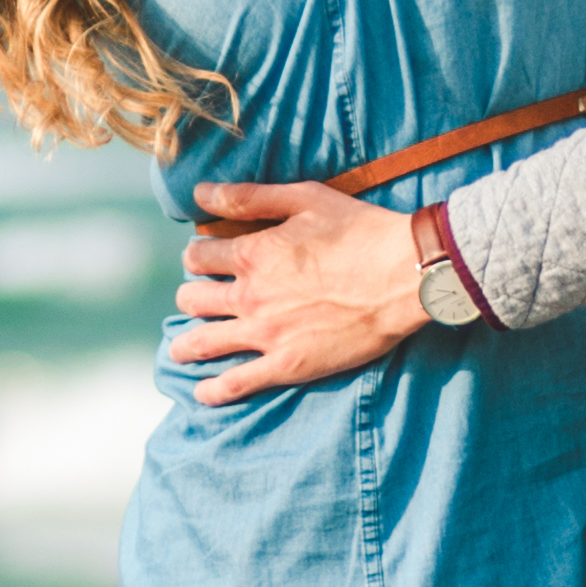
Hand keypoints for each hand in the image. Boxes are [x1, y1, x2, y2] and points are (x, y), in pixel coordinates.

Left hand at [168, 179, 419, 397]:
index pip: (198, 257)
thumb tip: (199, 193)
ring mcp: (266, 333)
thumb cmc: (360, 231)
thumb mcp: (304, 199)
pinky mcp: (288, 365)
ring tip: (181, 350)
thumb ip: (248, 197)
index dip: (197, 257)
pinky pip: (237, 383)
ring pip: (203, 342)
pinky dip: (213, 390)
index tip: (205, 261)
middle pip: (192, 300)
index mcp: (251, 254)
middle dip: (190, 297)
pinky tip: (203, 393)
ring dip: (185, 345)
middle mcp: (249, 295)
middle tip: (199, 300)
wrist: (404, 275)